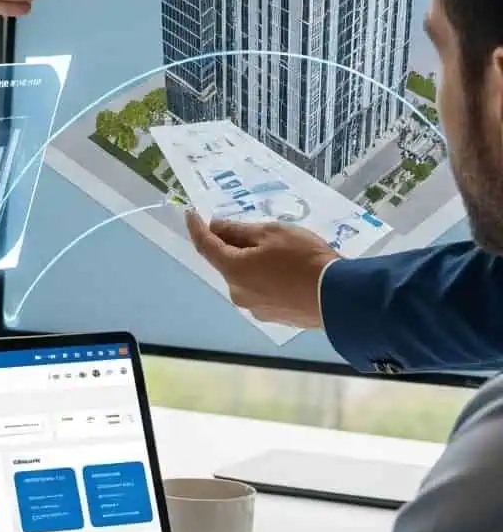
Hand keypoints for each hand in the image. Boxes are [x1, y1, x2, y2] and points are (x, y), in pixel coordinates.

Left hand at [184, 211, 332, 327]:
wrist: (340, 297)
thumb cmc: (304, 259)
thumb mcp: (272, 234)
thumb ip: (239, 231)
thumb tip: (216, 227)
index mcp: (233, 271)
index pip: (205, 246)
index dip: (197, 228)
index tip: (191, 214)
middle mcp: (237, 293)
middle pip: (228, 264)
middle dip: (234, 246)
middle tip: (252, 231)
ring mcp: (255, 308)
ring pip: (246, 279)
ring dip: (252, 264)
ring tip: (279, 254)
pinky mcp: (274, 317)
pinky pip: (263, 291)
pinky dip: (266, 279)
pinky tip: (287, 273)